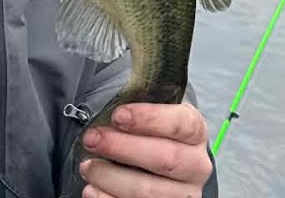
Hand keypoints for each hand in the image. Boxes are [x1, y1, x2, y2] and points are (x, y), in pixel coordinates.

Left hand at [79, 103, 212, 197]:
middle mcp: (196, 166)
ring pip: (147, 191)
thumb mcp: (153, 117)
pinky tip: (92, 188)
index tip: (118, 115)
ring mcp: (182, 195)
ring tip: (88, 166)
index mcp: (195, 134)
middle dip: (122, 148)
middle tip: (92, 139)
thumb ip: (141, 107)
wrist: (161, 169)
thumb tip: (117, 95)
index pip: (182, 124)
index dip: (149, 119)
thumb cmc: (152, 137)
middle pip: (165, 159)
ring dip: (110, 177)